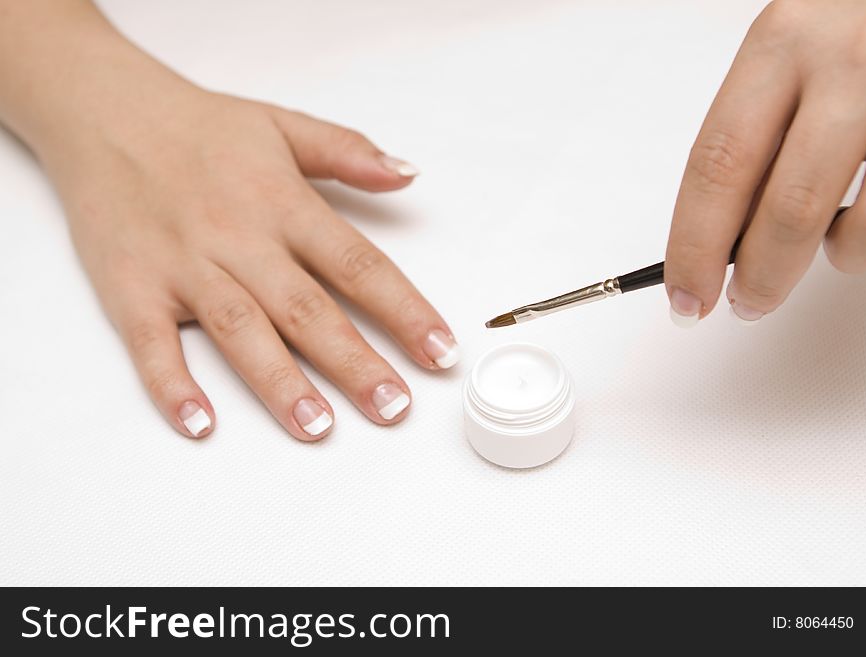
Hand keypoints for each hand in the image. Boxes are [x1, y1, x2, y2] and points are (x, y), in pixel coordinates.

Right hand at [48, 88, 458, 440]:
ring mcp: (185, 266)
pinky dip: (172, 384)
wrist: (105, 112)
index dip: (405, 311)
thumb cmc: (201, 127)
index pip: (359, 265)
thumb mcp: (284, 124)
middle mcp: (240, 239)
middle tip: (392, 408)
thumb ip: (350, 152)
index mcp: (284, 204)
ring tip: (317, 427)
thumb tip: (409, 173)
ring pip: (241, 331)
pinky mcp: (132, 287)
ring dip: (280, 383)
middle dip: (354, 363)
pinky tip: (199, 423)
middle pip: (308, 310)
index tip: (440, 352)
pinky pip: (151, 343)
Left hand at [664, 0, 865, 325]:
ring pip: (861, 228)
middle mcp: (849, 61)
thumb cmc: (861, 15)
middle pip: (783, 208)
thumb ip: (762, 125)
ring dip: (836, 259)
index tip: (684, 291)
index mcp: (782, 42)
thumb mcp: (797, 47)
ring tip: (831, 247)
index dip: (693, 244)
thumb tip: (724, 229)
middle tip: (744, 304)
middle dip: (757, 277)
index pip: (716, 166)